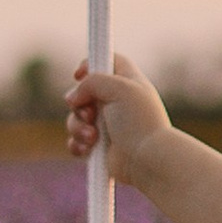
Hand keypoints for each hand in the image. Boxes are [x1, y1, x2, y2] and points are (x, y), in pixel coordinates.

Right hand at [66, 50, 172, 179]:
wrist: (147, 160)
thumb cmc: (138, 122)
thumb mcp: (119, 87)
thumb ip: (92, 82)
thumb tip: (73, 98)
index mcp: (127, 83)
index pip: (109, 62)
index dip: (91, 64)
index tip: (79, 74)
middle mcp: (117, 102)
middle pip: (83, 92)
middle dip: (79, 104)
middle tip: (90, 114)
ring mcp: (107, 125)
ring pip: (76, 118)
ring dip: (78, 127)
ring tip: (93, 137)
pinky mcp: (99, 146)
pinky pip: (76, 141)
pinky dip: (77, 144)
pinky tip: (87, 149)